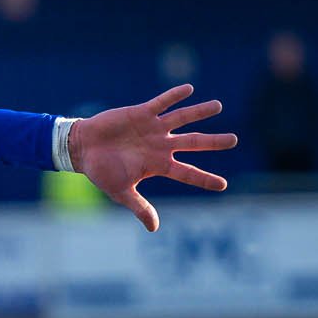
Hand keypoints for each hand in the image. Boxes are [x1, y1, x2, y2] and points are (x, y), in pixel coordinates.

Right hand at [70, 84, 237, 231]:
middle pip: (193, 143)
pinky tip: (189, 89)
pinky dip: (173, 96)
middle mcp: (161, 146)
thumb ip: (139, 207)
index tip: (223, 185)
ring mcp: (153, 128)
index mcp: (158, 165)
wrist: (84, 149)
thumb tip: (154, 228)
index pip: (187, 173)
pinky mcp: (141, 113)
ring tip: (218, 106)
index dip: (205, 179)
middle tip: (234, 140)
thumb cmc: (102, 172)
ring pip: (182, 119)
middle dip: (213, 142)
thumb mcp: (122, 192)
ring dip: (200, 112)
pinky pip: (161, 103)